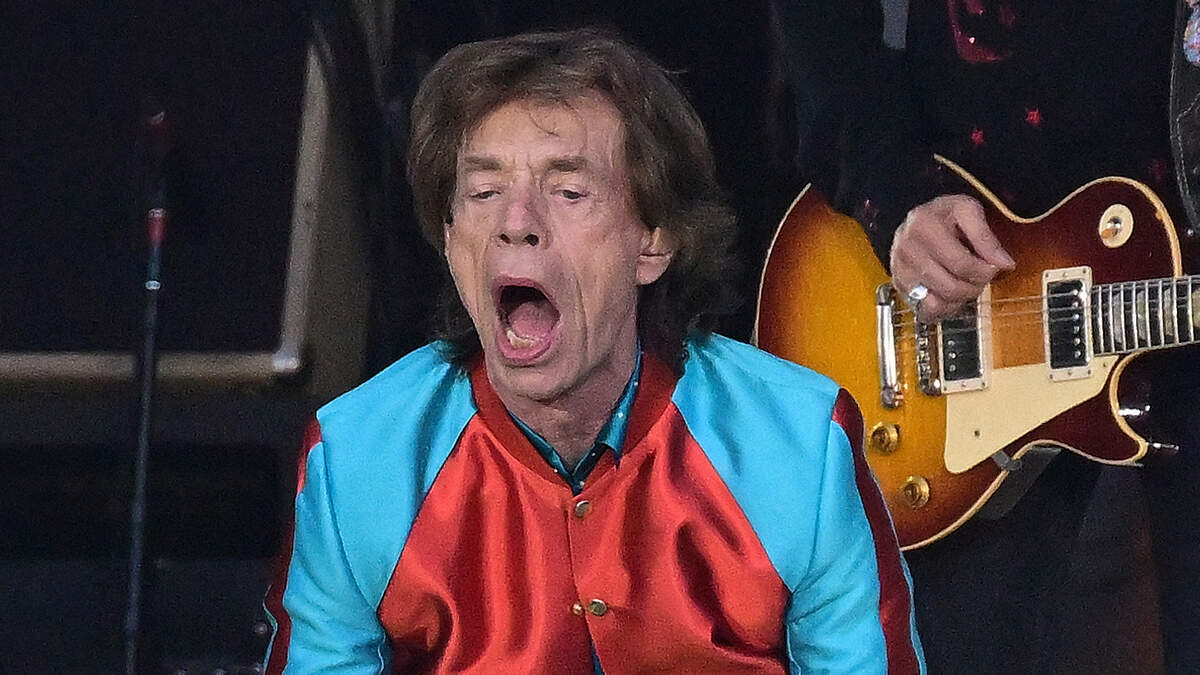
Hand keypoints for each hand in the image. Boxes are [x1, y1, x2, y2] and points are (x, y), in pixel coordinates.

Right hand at [890, 194, 1014, 321]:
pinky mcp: (899, 286)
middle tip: (981, 277)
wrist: (917, 220)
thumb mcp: (968, 211)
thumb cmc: (944, 215)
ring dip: (960, 298)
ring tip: (966, 283)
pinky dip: (943, 308)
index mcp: (923, 225)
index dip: (984, 271)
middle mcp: (906, 249)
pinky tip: (951, 294)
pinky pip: (926, 310)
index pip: (960, 263)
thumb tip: (1005, 264)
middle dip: (973, 287)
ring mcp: (900, 270)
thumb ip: (987, 238)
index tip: (994, 268)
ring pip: (937, 302)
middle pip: (949, 286)